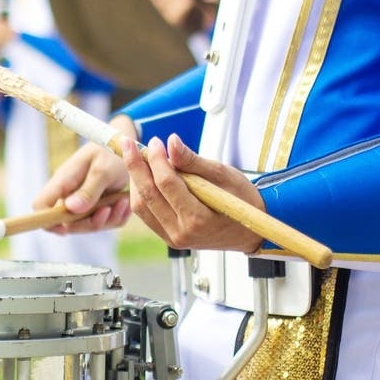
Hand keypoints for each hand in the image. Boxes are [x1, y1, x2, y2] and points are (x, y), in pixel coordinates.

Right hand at [32, 121, 134, 233]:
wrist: (128, 145)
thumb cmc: (112, 152)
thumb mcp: (103, 170)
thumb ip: (89, 191)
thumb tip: (71, 209)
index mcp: (63, 180)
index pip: (40, 204)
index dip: (46, 220)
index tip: (66, 228)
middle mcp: (69, 193)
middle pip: (67, 223)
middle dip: (90, 223)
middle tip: (109, 210)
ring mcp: (83, 200)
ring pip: (87, 224)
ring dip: (107, 219)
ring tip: (123, 202)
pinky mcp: (96, 205)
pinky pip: (103, 221)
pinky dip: (116, 216)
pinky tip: (125, 202)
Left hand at [123, 134, 263, 252]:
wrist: (250, 230)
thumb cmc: (242, 200)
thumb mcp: (224, 175)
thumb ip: (194, 161)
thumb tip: (171, 142)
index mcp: (199, 219)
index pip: (167, 185)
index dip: (157, 160)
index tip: (154, 141)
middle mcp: (182, 233)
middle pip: (148, 196)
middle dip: (135, 166)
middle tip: (129, 144)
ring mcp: (172, 238)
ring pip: (141, 206)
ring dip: (135, 180)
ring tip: (136, 158)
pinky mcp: (167, 237)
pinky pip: (146, 214)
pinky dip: (140, 193)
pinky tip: (143, 176)